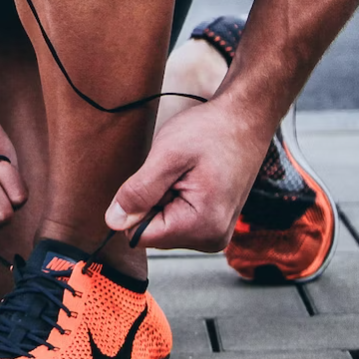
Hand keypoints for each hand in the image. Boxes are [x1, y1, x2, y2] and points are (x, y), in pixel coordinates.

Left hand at [105, 97, 269, 250]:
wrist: (245, 120)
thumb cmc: (212, 131)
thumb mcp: (167, 155)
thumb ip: (139, 191)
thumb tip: (113, 222)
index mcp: (202, 227)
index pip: (140, 236)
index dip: (136, 206)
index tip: (157, 179)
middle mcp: (211, 238)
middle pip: (153, 232)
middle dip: (152, 200)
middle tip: (175, 172)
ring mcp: (214, 232)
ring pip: (162, 224)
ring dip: (163, 197)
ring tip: (185, 173)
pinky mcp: (212, 222)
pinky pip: (176, 217)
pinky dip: (174, 196)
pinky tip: (191, 177)